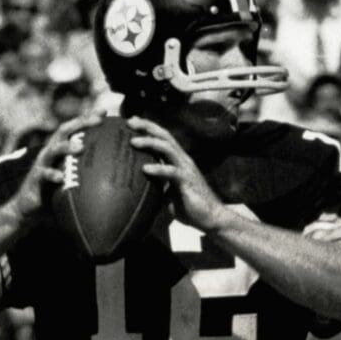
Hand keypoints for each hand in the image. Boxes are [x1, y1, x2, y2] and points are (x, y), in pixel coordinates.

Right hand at [4, 111, 101, 227]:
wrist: (29, 208)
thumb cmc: (54, 192)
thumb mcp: (71, 177)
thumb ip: (86, 171)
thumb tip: (114, 171)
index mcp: (59, 149)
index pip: (74, 129)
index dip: (87, 118)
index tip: (104, 112)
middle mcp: (50, 152)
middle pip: (63, 131)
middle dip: (80, 123)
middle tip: (97, 121)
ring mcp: (41, 164)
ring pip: (53, 150)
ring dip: (66, 147)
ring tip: (80, 147)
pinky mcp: (35, 179)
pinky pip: (44, 175)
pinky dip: (53, 175)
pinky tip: (61, 178)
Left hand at [127, 117, 227, 231]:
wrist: (210, 218)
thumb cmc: (189, 206)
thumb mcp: (169, 191)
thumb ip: (157, 183)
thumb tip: (138, 184)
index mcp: (178, 160)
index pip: (163, 138)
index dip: (148, 128)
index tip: (131, 121)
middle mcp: (183, 160)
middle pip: (165, 136)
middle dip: (147, 127)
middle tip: (130, 122)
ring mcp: (186, 169)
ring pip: (168, 148)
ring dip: (150, 143)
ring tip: (134, 142)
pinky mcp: (188, 182)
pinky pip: (172, 172)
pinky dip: (158, 169)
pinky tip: (145, 169)